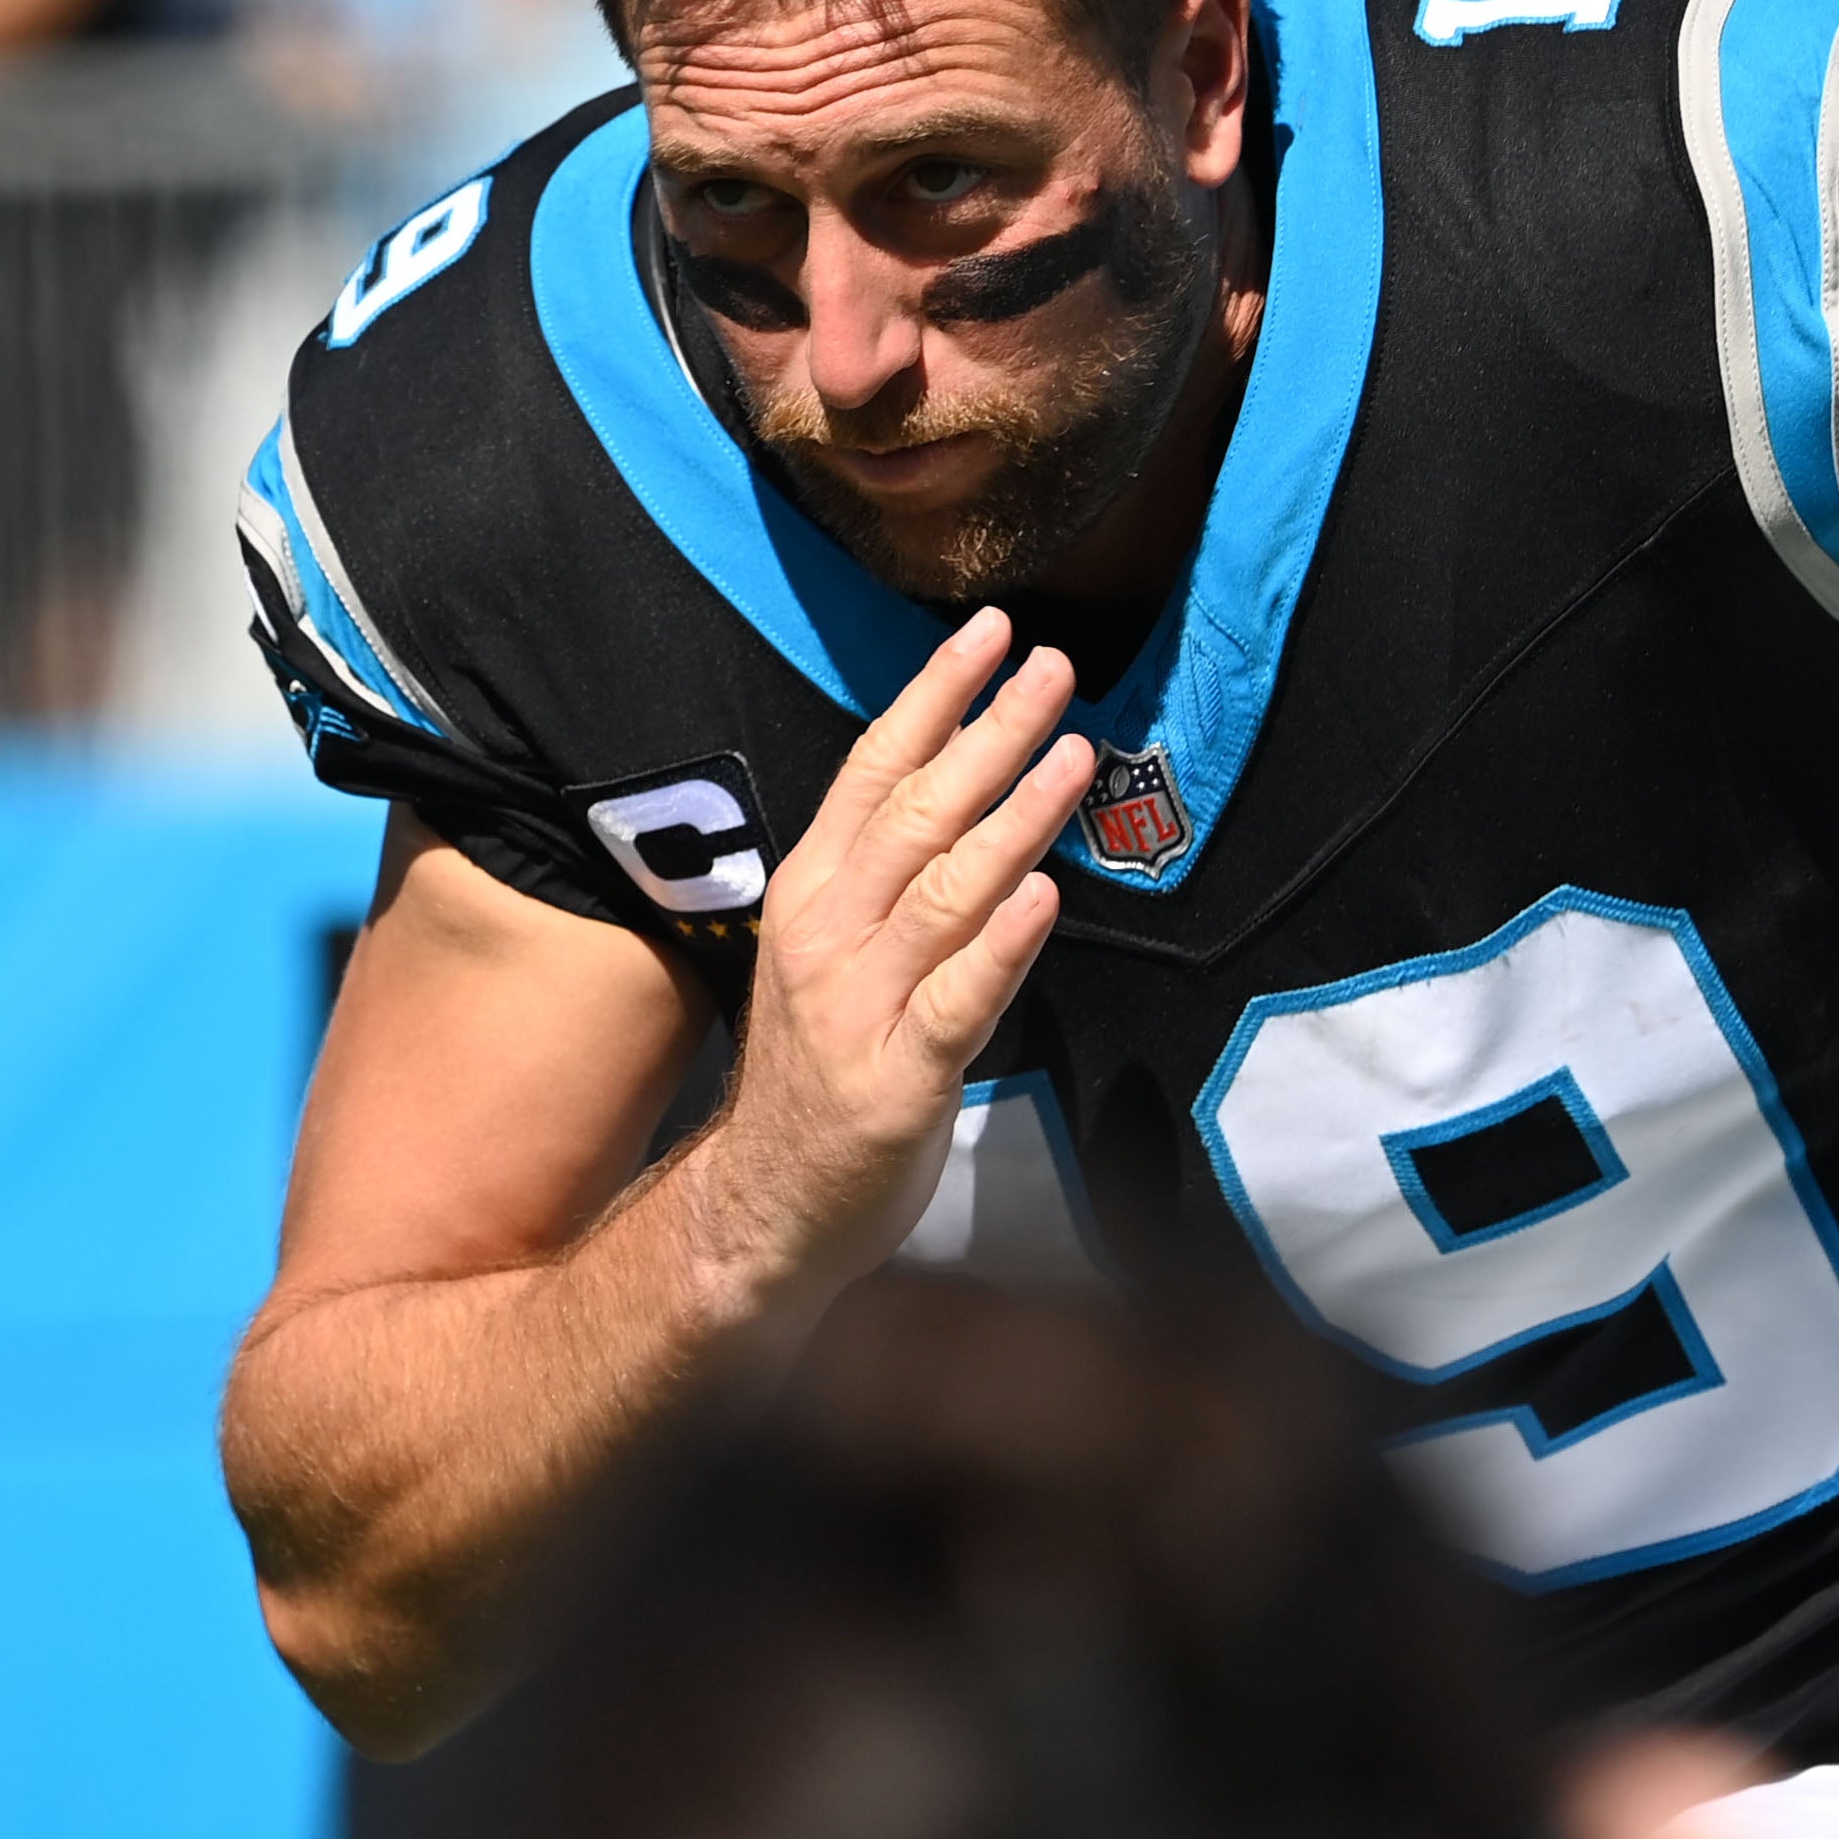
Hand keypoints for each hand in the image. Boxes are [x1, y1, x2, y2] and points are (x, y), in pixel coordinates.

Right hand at [683, 613, 1086, 1300]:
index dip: (935, 697)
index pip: (874, 770)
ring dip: (1013, 818)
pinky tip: (1045, 897)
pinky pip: (960, 1001)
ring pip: (945, 892)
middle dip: (990, 732)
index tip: (990, 632)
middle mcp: (829, 934)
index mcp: (812, 890)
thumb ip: (889, 874)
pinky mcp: (899, 1080)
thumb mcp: (832, 948)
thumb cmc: (819, 1066)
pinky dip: (1002, 945)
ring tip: (1075, 754)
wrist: (763, 1205)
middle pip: (918, 813)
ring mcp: (861, 1007)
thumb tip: (973, 779)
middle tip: (1054, 668)